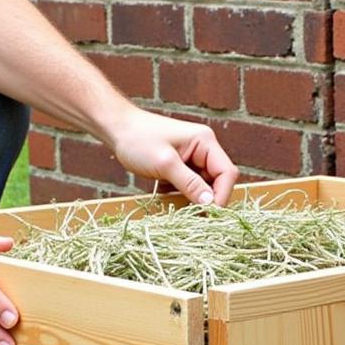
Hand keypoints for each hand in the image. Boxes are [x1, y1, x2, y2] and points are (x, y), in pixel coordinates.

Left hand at [110, 107, 238, 205]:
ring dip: (194, 198)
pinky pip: (191, 187)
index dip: (222, 195)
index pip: (227, 173)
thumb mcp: (165, 163)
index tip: (209, 214)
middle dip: (208, 199)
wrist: (117, 129)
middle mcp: (204, 149)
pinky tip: (168, 195)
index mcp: (206, 142)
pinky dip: (183, 195)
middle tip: (193, 215)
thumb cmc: (138, 140)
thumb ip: (189, 184)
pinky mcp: (182, 167)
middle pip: (219, 182)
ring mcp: (194, 159)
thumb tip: (210, 204)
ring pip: (205, 187)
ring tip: (178, 204)